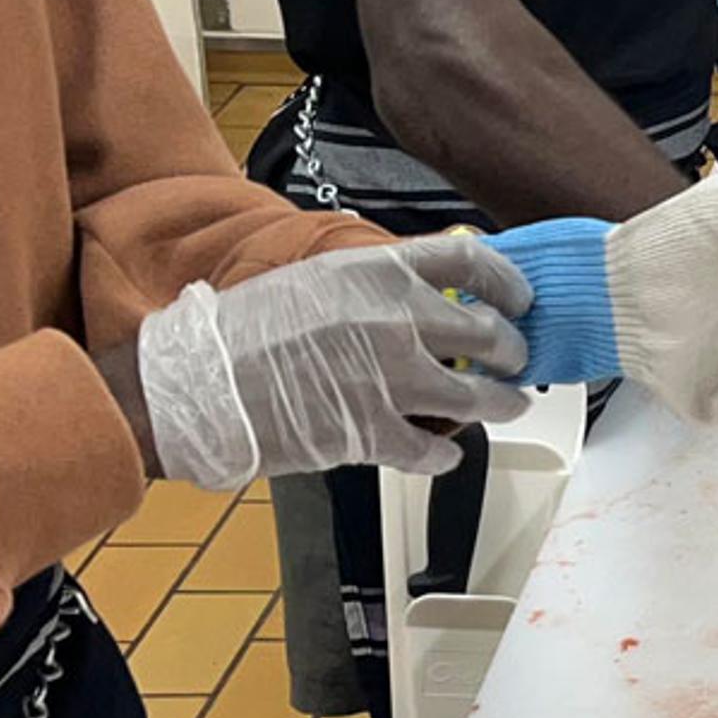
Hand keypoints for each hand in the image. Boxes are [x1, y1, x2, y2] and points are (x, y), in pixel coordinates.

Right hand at [135, 235, 535, 489]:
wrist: (197, 384)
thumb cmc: (243, 332)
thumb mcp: (316, 280)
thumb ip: (375, 285)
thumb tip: (422, 293)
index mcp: (380, 274)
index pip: (473, 263)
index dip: (509, 282)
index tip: (520, 298)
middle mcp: (396, 321)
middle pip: (490, 333)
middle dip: (512, 350)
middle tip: (513, 359)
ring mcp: (390, 380)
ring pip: (481, 397)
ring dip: (501, 403)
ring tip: (505, 404)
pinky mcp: (373, 433)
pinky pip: (436, 450)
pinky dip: (447, 455)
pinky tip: (444, 452)